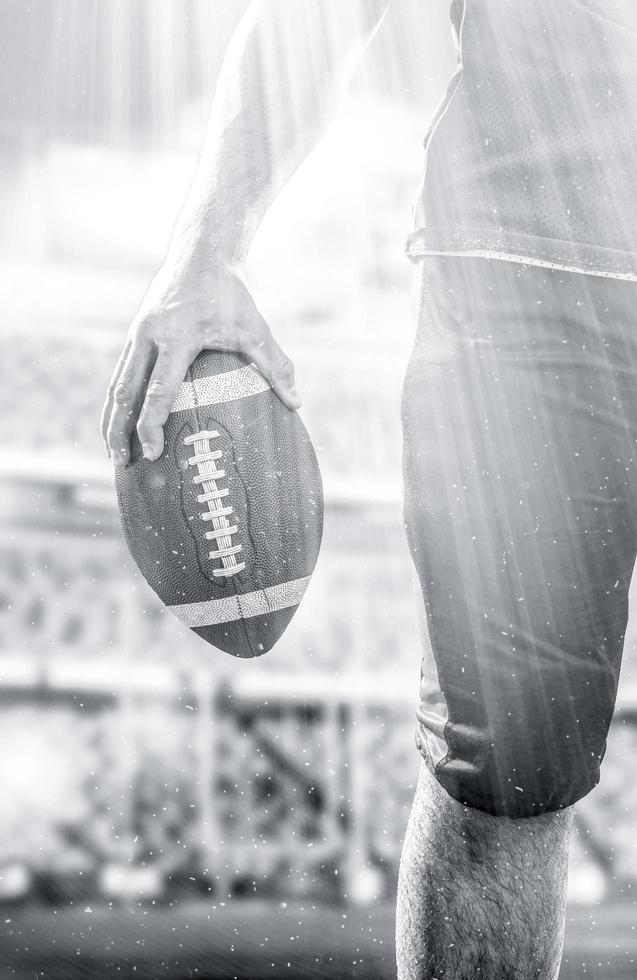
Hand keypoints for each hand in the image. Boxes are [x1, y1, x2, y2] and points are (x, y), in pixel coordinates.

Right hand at [101, 250, 300, 466]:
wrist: (200, 253)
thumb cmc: (230, 293)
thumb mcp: (255, 328)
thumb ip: (276, 366)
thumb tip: (298, 404)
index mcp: (176, 338)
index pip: (158, 390)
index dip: (151, 424)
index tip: (152, 451)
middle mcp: (149, 337)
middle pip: (124, 392)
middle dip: (119, 430)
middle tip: (121, 463)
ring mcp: (137, 334)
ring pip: (116, 384)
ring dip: (111, 420)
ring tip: (113, 452)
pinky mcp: (134, 334)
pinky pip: (120, 373)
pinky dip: (116, 401)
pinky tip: (119, 423)